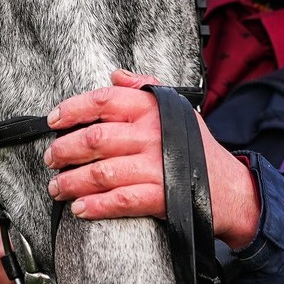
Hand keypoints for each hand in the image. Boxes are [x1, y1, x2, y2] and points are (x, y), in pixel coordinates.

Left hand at [44, 70, 260, 249]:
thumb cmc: (197, 150)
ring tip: (57, 187)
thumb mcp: (177, 111)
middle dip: (65, 150)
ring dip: (72, 182)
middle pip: (96, 138)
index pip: (104, 100)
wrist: (232, 190)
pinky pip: (121, 200)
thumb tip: (116, 75)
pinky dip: (96, 206)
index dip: (72, 108)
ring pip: (102, 172)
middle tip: (51, 158)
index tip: (53, 120)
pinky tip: (79, 209)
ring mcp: (158, 166)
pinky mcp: (163, 196)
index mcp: (153, 109)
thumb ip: (145, 89)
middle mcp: (153, 134)